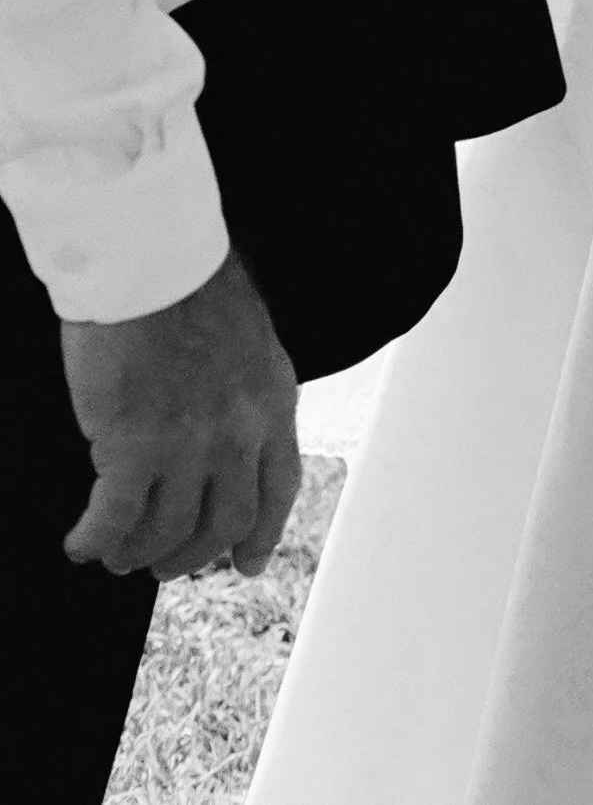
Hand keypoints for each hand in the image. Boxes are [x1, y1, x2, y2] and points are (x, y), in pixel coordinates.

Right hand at [60, 250, 299, 581]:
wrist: (152, 260)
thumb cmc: (189, 283)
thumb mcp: (248, 340)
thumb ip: (240, 394)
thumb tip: (218, 435)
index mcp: (272, 400)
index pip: (279, 487)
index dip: (261, 534)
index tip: (246, 562)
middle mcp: (239, 432)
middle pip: (224, 522)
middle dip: (192, 554)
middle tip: (165, 564)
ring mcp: (189, 446)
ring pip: (168, 531)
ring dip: (140, 552)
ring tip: (119, 556)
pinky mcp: (134, 449)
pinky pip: (115, 519)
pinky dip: (97, 539)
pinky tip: (82, 543)